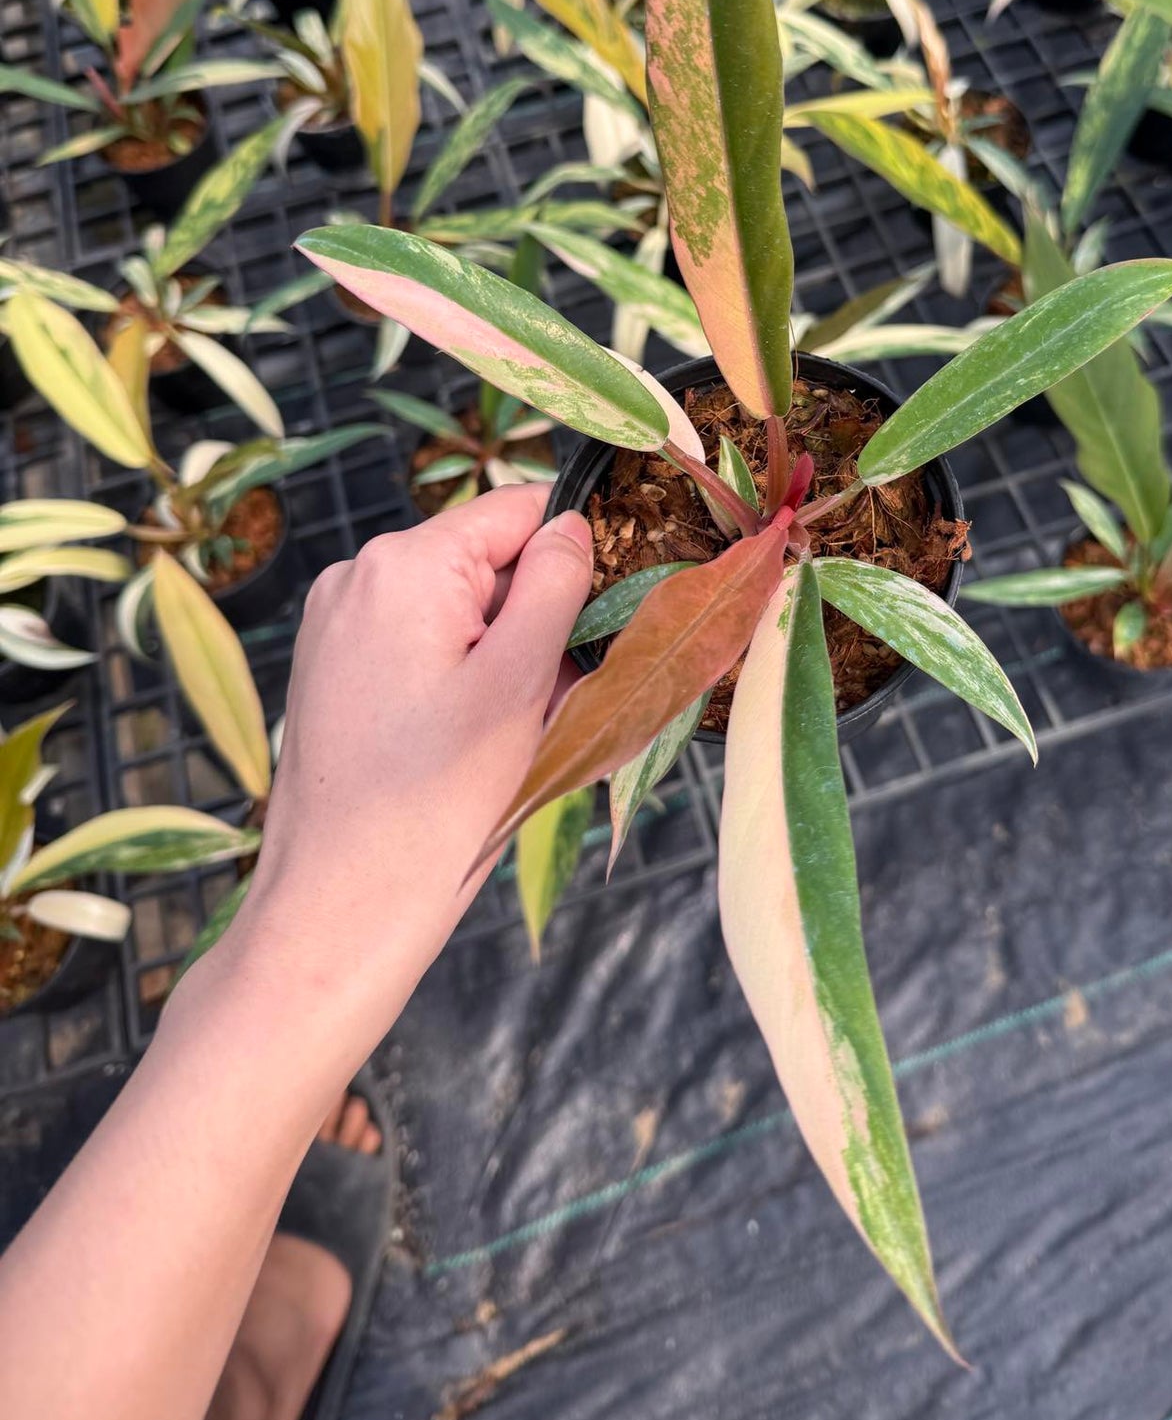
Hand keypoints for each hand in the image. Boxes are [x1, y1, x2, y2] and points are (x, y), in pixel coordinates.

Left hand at [188, 487, 592, 1034]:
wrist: (338, 909)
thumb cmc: (436, 802)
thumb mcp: (520, 681)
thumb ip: (553, 584)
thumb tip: (571, 525)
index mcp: (404, 563)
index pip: (516, 511)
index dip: (568, 561)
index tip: (593, 629)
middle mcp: (358, 577)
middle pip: (487, 566)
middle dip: (535, 625)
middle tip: (553, 705)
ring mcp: (336, 626)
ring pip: (459, 616)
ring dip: (504, 665)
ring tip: (512, 743)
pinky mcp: (331, 673)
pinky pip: (421, 652)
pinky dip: (462, 688)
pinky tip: (472, 754)